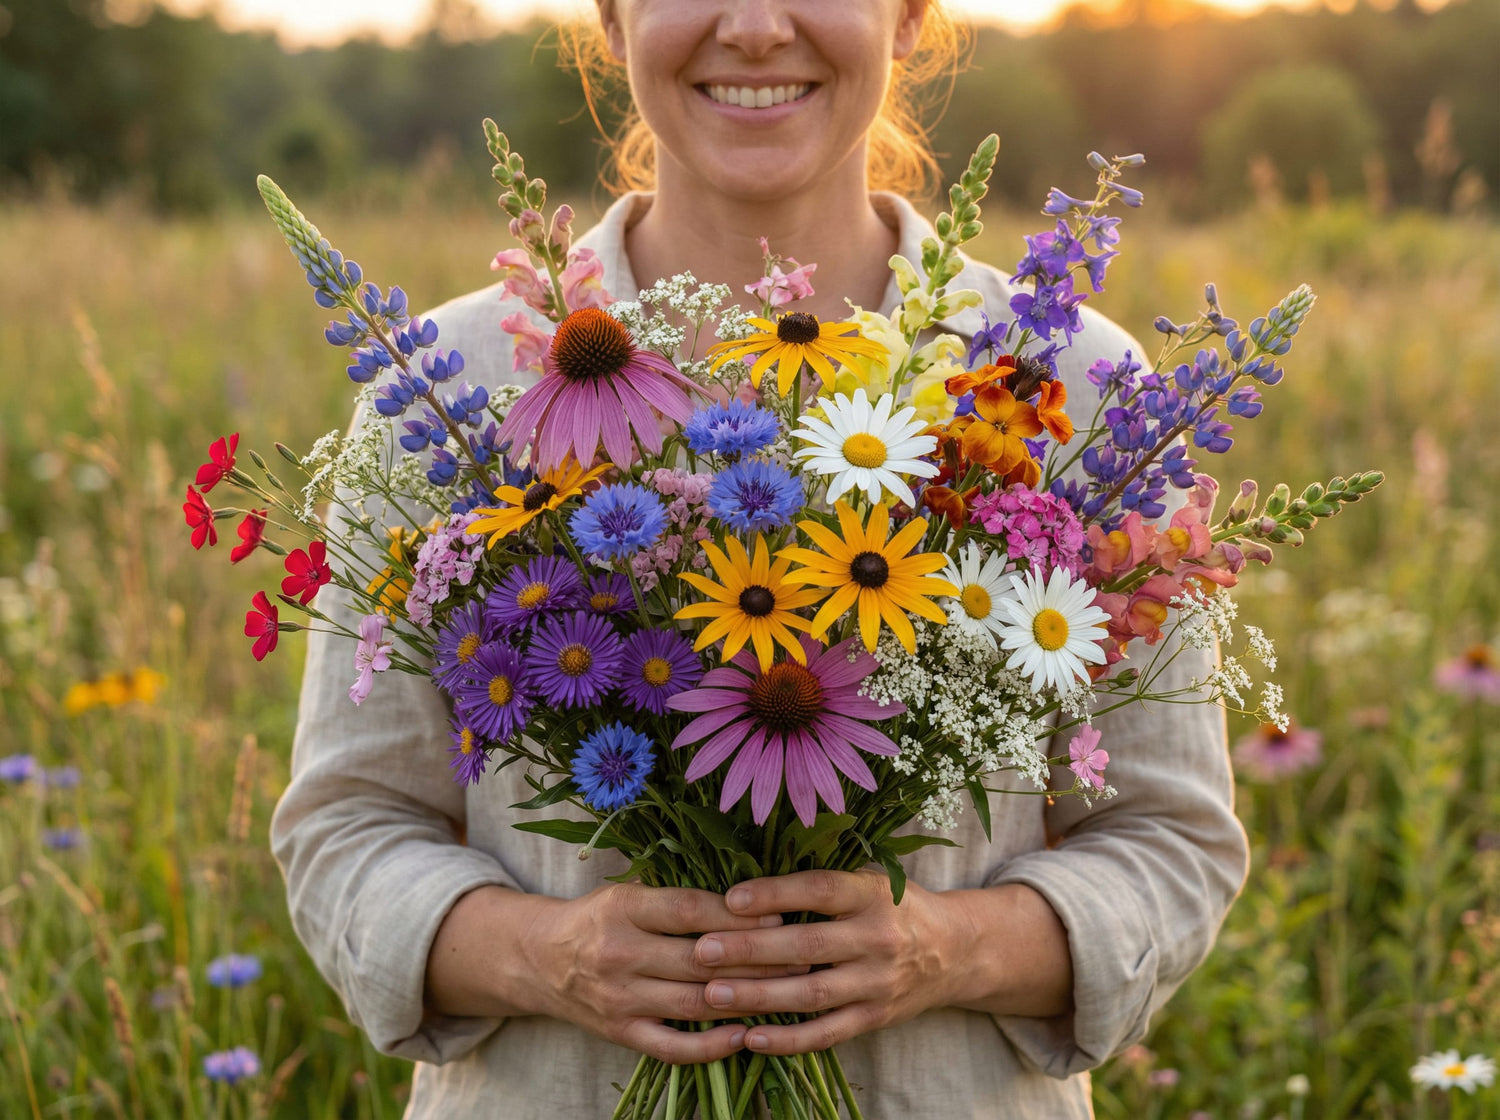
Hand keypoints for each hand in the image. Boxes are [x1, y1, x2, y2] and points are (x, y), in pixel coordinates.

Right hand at [522, 883, 796, 1063]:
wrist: (540, 959)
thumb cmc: (600, 918)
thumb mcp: (629, 892)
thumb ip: (679, 896)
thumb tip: (750, 897)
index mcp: (623, 908)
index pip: (690, 911)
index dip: (738, 914)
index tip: (780, 912)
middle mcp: (619, 953)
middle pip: (700, 959)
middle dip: (757, 958)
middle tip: (802, 954)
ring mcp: (620, 998)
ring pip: (694, 1002)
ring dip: (746, 999)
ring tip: (789, 992)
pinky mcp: (621, 1033)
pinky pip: (672, 1046)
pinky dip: (711, 1046)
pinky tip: (745, 1035)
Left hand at [688, 870, 963, 1055]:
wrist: (956, 951)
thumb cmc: (893, 906)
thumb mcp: (869, 878)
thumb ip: (821, 880)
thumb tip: (749, 878)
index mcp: (872, 894)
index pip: (819, 891)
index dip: (775, 894)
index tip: (730, 899)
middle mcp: (878, 938)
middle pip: (807, 946)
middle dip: (750, 949)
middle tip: (703, 951)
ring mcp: (877, 983)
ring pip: (811, 994)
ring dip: (758, 996)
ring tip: (712, 995)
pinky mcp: (875, 1018)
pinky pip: (826, 1033)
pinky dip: (788, 1040)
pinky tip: (750, 1038)